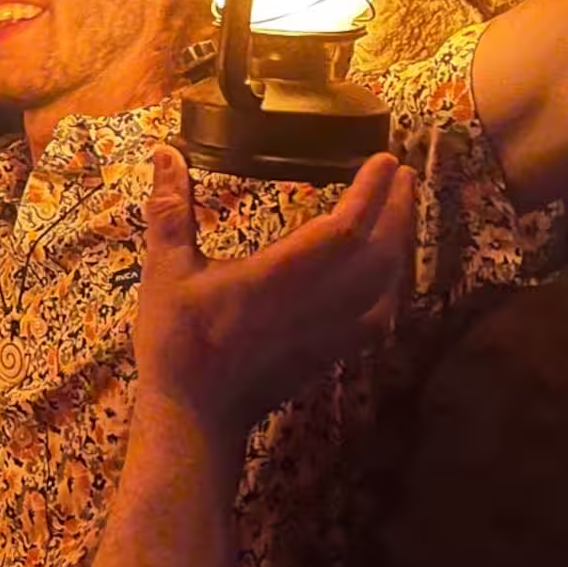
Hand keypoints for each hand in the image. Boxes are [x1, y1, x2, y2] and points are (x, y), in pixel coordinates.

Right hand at [134, 146, 414, 439]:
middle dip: (397, 210)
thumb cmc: (179, 342)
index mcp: (278, 278)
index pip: (342, 229)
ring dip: (401, 245)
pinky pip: (379, 319)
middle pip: (380, 255)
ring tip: (402, 213)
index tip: (384, 158)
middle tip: (403, 174)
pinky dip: (393, 290)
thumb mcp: (164, 270)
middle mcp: (315, 304)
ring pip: (386, 287)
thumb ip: (170, 209)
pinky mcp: (331, 353)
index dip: (370, 192)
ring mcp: (330, 333)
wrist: (195, 416)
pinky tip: (390, 276)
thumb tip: (166, 150)